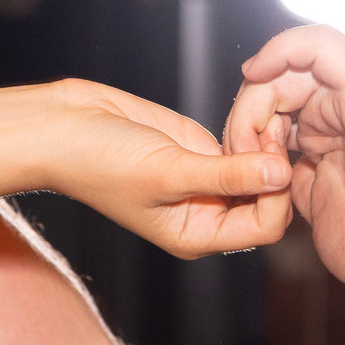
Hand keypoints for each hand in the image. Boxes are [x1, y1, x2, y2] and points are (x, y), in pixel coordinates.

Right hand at [43, 80, 290, 259]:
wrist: (65, 128)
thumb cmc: (101, 162)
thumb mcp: (169, 171)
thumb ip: (227, 175)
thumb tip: (279, 174)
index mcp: (198, 235)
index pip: (264, 227)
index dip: (277, 196)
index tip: (275, 158)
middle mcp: (206, 213)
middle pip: (268, 201)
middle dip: (276, 168)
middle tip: (271, 129)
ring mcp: (205, 181)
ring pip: (259, 170)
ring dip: (266, 144)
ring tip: (262, 115)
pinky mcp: (200, 150)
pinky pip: (243, 144)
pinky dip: (251, 128)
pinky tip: (250, 109)